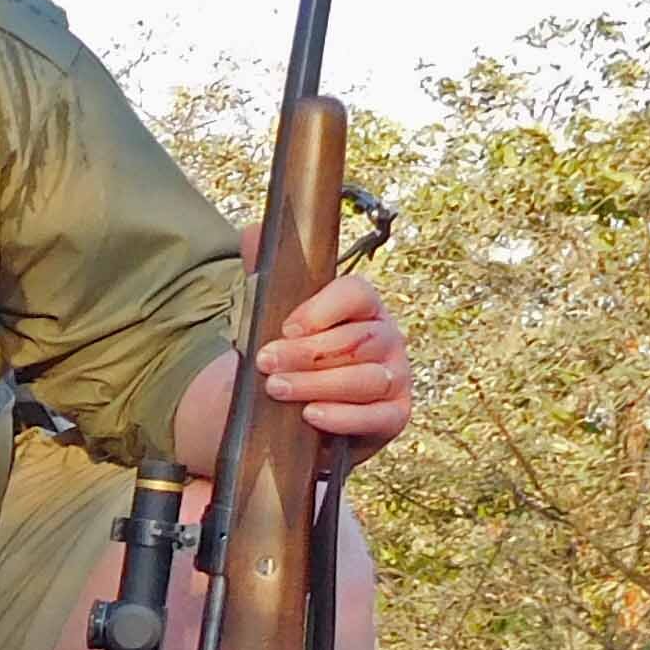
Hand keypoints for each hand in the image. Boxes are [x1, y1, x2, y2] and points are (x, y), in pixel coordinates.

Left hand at [250, 267, 415, 448]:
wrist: (287, 413)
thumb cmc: (287, 359)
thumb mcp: (270, 319)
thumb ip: (265, 275)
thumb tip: (255, 231)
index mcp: (362, 308)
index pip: (358, 293)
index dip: (322, 309)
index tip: (286, 327)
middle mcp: (386, 338)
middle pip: (358, 340)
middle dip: (307, 353)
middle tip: (266, 362)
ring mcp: (395, 377)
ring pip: (366, 378)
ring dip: (317, 384)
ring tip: (277, 389)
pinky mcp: (393, 415)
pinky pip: (378, 416)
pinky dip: (344, 417)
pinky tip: (312, 415)